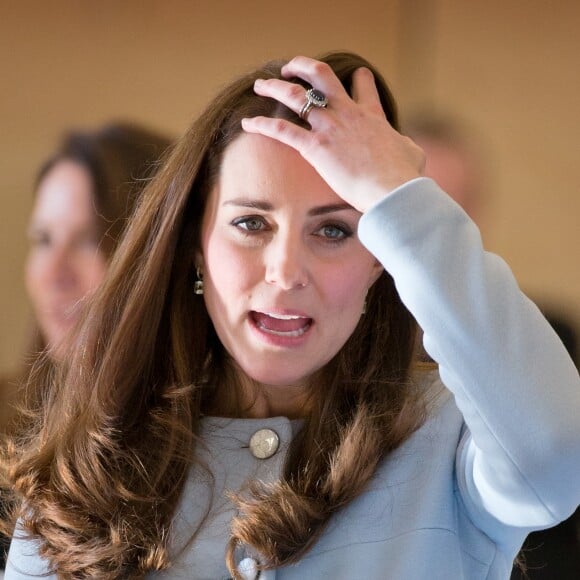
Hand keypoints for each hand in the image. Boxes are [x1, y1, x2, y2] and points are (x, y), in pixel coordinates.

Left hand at [242, 56, 424, 212]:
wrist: (394, 190)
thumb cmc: (404, 177)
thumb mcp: (411, 154)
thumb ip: (404, 145)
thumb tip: (405, 147)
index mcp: (371, 116)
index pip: (362, 87)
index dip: (357, 79)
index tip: (354, 74)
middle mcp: (347, 114)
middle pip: (321, 77)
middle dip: (302, 67)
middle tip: (290, 69)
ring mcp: (330, 128)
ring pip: (295, 95)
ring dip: (274, 87)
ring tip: (260, 84)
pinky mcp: (316, 148)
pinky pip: (282, 130)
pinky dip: (262, 124)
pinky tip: (247, 123)